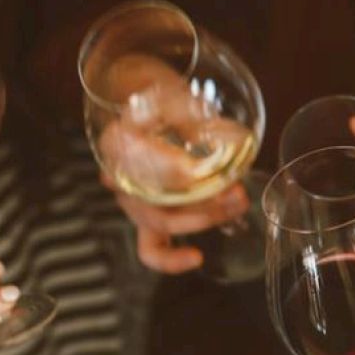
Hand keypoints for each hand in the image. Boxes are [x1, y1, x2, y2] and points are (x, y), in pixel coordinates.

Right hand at [92, 52, 251, 272]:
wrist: (140, 100)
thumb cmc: (158, 98)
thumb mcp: (173, 96)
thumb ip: (195, 119)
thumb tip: (230, 143)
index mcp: (118, 142)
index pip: (144, 163)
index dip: (175, 171)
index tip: (203, 171)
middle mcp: (119, 177)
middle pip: (156, 202)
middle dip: (202, 204)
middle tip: (236, 193)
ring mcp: (132, 200)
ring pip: (161, 224)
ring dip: (203, 219)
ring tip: (237, 205)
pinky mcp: (146, 216)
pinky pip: (151, 249)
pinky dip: (171, 259)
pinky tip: (196, 257)